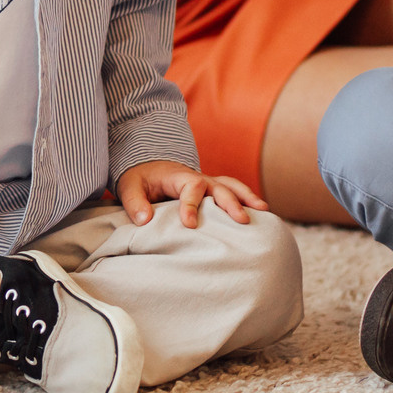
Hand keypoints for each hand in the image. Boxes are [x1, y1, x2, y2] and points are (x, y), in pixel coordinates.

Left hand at [118, 159, 264, 227]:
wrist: (147, 167)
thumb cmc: (139, 179)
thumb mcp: (129, 187)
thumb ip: (135, 203)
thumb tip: (145, 220)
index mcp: (178, 176)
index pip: (190, 187)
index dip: (191, 205)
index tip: (190, 225)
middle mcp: (197, 177)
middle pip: (218, 187)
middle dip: (230, 203)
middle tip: (241, 220)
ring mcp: (207, 183)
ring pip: (231, 186)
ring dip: (246, 198)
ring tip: (263, 211)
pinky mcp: (212, 191)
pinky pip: (232, 192)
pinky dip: (246, 199)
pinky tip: (261, 213)